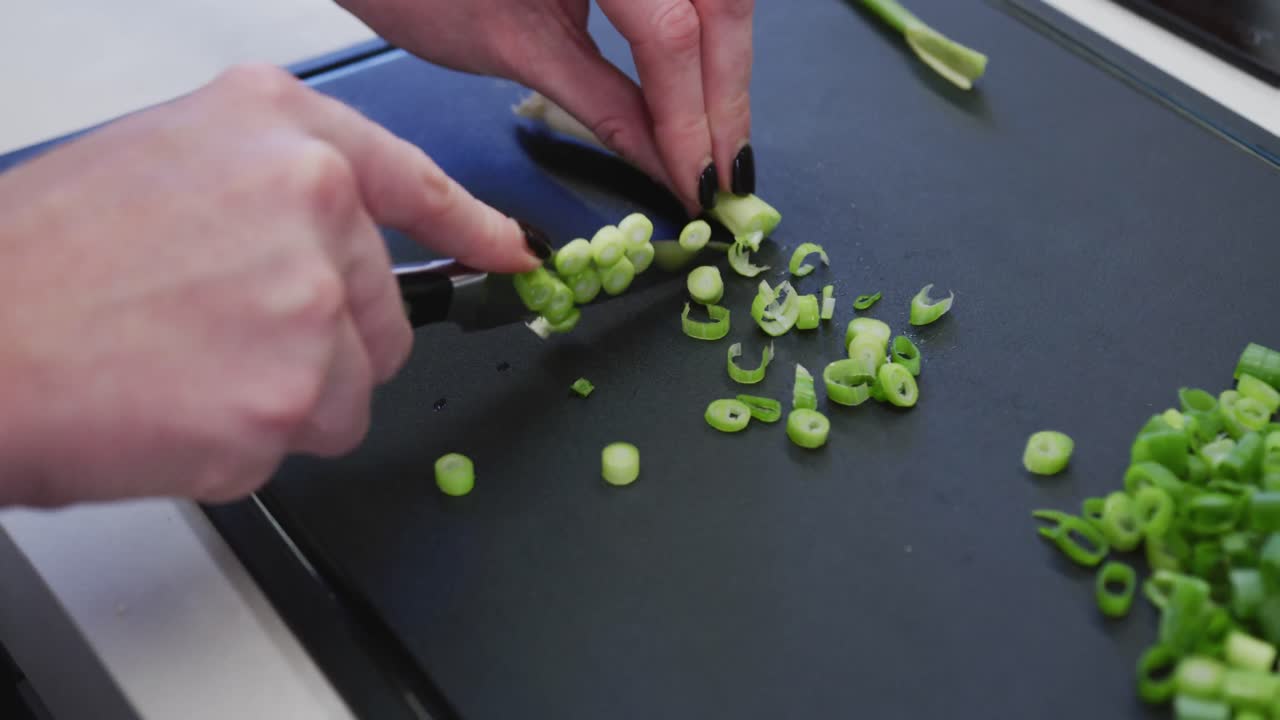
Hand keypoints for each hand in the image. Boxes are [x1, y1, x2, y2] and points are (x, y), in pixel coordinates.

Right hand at [0, 64, 542, 506]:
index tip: (507, 251)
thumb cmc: (39, 264)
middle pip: (382, 309)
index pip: (409, 178)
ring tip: (189, 369)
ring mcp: (310, 302)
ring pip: (353, 384)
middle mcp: (310, 202)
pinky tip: (179, 406)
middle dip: (323, 341)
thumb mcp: (165, 167)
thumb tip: (336, 248)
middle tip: (218, 334)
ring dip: (288, 396)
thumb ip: (270, 196)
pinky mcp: (295, 395)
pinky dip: (251, 441)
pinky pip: (310, 437)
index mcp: (277, 130)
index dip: (466, 222)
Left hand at [337, 0, 755, 213]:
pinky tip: (703, 83)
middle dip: (727, 94)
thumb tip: (667, 164)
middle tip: (727, 173)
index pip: (672, 33)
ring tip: (717, 138)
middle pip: (722, 3)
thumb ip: (606, 106)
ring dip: (727, 63)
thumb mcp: (514, 47)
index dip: (694, 117)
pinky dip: (707, 33)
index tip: (704, 184)